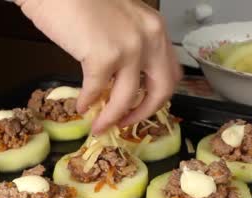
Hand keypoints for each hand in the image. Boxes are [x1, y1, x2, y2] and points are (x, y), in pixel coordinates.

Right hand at [15, 0, 182, 133]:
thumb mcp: (118, 19)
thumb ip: (127, 43)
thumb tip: (118, 75)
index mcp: (155, 27)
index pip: (170, 70)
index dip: (158, 95)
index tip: (142, 105)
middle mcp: (150, 38)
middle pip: (161, 89)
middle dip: (143, 113)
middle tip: (127, 124)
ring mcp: (129, 48)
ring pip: (127, 98)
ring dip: (112, 118)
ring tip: (98, 125)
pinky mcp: (103, 57)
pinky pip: (96, 91)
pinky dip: (87, 102)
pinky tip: (80, 106)